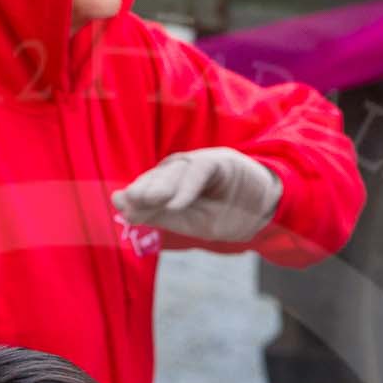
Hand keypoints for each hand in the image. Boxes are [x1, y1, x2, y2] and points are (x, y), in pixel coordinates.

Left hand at [111, 147, 281, 242]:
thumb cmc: (223, 215)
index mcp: (171, 182)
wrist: (263, 208)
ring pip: (176, 172)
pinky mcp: (220, 161)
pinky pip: (199, 172)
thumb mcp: (188, 221)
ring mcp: (201, 162)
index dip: (134, 194)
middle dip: (142, 188)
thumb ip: (157, 213)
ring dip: (160, 188)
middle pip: (159, 176)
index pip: (148, 186)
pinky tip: (175, 205)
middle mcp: (182, 168)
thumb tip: (120, 206)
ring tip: (146, 201)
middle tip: (127, 200)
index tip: (119, 204)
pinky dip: (187, 189)